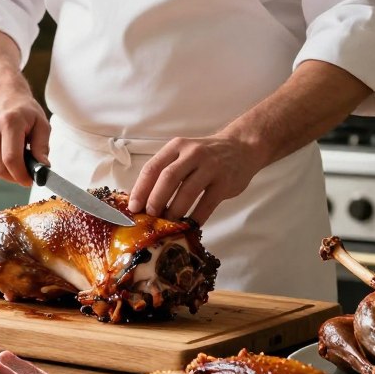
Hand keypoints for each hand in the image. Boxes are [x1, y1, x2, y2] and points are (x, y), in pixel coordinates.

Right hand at [0, 85, 49, 186]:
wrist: (1, 94)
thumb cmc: (23, 110)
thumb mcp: (41, 123)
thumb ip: (42, 146)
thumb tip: (42, 168)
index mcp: (9, 122)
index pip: (11, 159)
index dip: (21, 175)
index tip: (29, 180)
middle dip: (14, 177)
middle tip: (24, 173)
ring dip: (5, 172)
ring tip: (15, 159)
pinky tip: (3, 153)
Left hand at [128, 135, 264, 224]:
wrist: (241, 147)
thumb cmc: (205, 156)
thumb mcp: (183, 155)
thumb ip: (165, 172)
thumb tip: (141, 200)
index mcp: (176, 147)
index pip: (152, 167)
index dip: (140, 189)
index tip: (133, 208)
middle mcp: (192, 154)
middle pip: (168, 178)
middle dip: (155, 200)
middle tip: (150, 217)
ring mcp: (211, 167)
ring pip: (187, 191)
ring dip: (174, 211)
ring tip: (167, 224)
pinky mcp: (225, 182)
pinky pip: (207, 204)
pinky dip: (196, 218)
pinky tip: (188, 226)